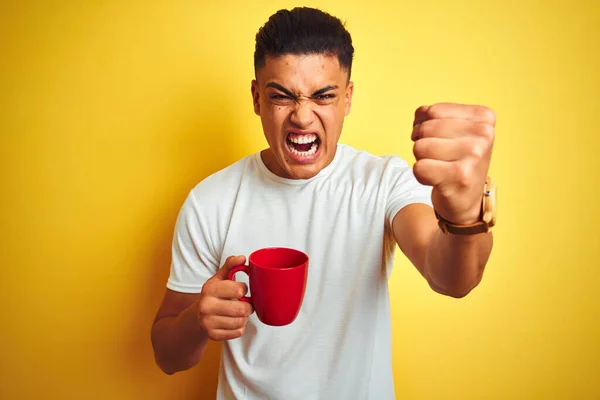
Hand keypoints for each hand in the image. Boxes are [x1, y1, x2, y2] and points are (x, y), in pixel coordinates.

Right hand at [196, 255, 253, 340]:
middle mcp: (206, 306)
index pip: (239, 290)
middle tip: (244, 304)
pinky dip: (239, 328)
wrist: (197, 316)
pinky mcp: (212, 335)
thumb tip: (242, 258)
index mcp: (209, 288)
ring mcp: (207, 322)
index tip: (241, 290)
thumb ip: (231, 265)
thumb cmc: (213, 294)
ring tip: (238, 313)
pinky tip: (233, 322)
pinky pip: (237, 333)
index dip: (244, 290)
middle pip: (242, 309)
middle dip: (248, 306)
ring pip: (240, 322)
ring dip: (244, 318)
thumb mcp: (219, 278)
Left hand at [411, 103, 495, 224]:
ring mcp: (474, 155)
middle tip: (436, 157)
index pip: (431, 111)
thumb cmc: (456, 160)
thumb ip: (433, 115)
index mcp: (484, 118)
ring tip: (438, 167)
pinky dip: (421, 175)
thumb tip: (420, 115)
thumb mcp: (453, 130)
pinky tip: (437, 179)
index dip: (423, 125)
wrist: (467, 200)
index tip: (437, 139)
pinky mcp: (460, 176)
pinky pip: (419, 168)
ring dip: (422, 159)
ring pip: (420, 147)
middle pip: (424, 129)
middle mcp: (484, 134)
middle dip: (422, 143)